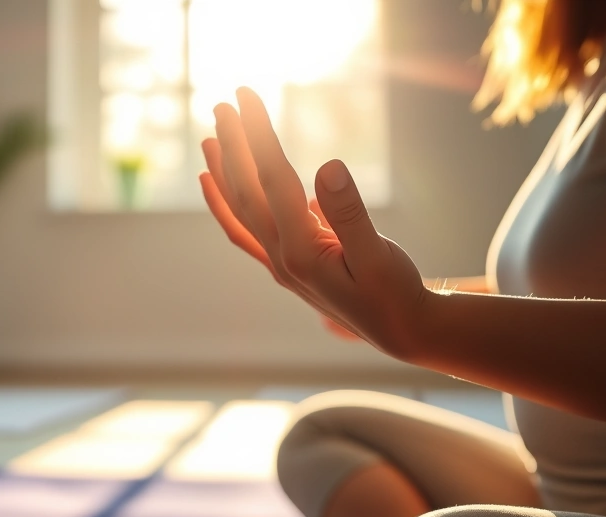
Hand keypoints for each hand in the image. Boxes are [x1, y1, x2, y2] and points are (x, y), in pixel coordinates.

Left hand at [199, 87, 429, 356]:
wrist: (397, 329)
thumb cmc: (394, 291)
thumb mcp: (379, 254)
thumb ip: (351, 213)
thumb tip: (329, 164)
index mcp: (302, 252)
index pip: (273, 181)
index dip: (257, 136)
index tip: (246, 97)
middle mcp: (281, 257)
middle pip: (246, 192)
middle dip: (233, 145)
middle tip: (223, 103)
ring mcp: (278, 263)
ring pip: (240, 210)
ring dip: (222, 171)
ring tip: (208, 135)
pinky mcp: (284, 264)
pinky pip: (241, 230)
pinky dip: (223, 205)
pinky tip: (211, 180)